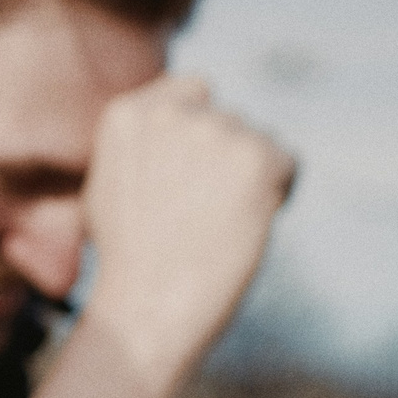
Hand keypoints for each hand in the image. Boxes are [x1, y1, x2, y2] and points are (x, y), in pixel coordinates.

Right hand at [78, 74, 295, 383]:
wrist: (148, 305)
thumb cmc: (128, 260)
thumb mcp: (109, 184)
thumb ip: (143, 143)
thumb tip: (184, 120)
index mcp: (127, 114)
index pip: (193, 92)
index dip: (197, 136)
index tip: (185, 179)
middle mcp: (171, 111)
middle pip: (227, 119)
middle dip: (222, 160)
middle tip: (197, 215)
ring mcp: (215, 129)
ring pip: (258, 140)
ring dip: (248, 178)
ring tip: (215, 225)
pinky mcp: (256, 156)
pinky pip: (288, 163)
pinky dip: (277, 194)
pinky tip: (244, 225)